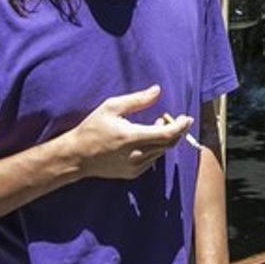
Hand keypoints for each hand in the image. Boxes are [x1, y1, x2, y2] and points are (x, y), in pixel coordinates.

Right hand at [68, 85, 192, 179]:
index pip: (167, 134)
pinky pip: (152, 160)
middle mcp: (136, 155)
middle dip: (176, 130)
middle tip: (173, 118)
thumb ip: (137, 100)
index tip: (187, 117)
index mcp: (132, 137)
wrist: (77, 156)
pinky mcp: (133, 173)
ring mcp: (135, 167)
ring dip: (165, 138)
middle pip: (168, 144)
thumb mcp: (112, 107)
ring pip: (162, 152)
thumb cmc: (93, 128)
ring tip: (156, 124)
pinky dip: (155, 148)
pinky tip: (146, 139)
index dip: (181, 126)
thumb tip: (157, 90)